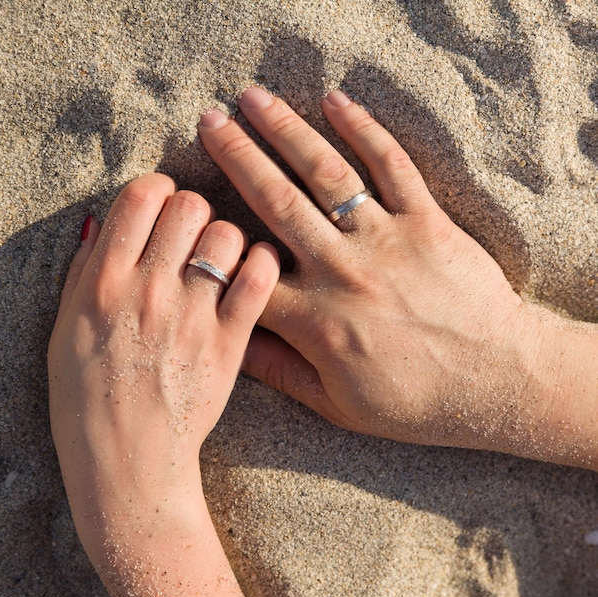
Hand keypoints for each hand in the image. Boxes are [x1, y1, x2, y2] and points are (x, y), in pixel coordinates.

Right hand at [48, 174, 275, 596]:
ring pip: (228, 235)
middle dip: (194, 209)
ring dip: (228, 237)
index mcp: (103, 283)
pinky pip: (258, 279)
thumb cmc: (87, 400)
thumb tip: (99, 222)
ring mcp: (193, 317)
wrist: (127, 463)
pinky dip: (261, 263)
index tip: (163, 206)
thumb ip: (82, 272)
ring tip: (222, 259)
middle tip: (193, 233)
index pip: (141, 196)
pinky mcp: (229, 344)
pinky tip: (252, 271)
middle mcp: (149, 291)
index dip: (158, 190)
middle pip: (189, 205)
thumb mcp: (63, 332)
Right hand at [199, 87, 597, 467]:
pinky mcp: (427, 223)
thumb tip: (230, 342)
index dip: (215, 242)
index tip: (196, 213)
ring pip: (326, 176)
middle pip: (277, 203)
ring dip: (287, 132)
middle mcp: (342, 271)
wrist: (494, 382)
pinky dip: (364, 130)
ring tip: (255, 99)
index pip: (245, 272)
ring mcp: (385, 241)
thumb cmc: (414, 401)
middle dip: (238, 157)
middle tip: (210, 121)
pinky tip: (336, 101)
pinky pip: (392, 167)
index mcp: (314, 320)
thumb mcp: (336, 404)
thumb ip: (279, 371)